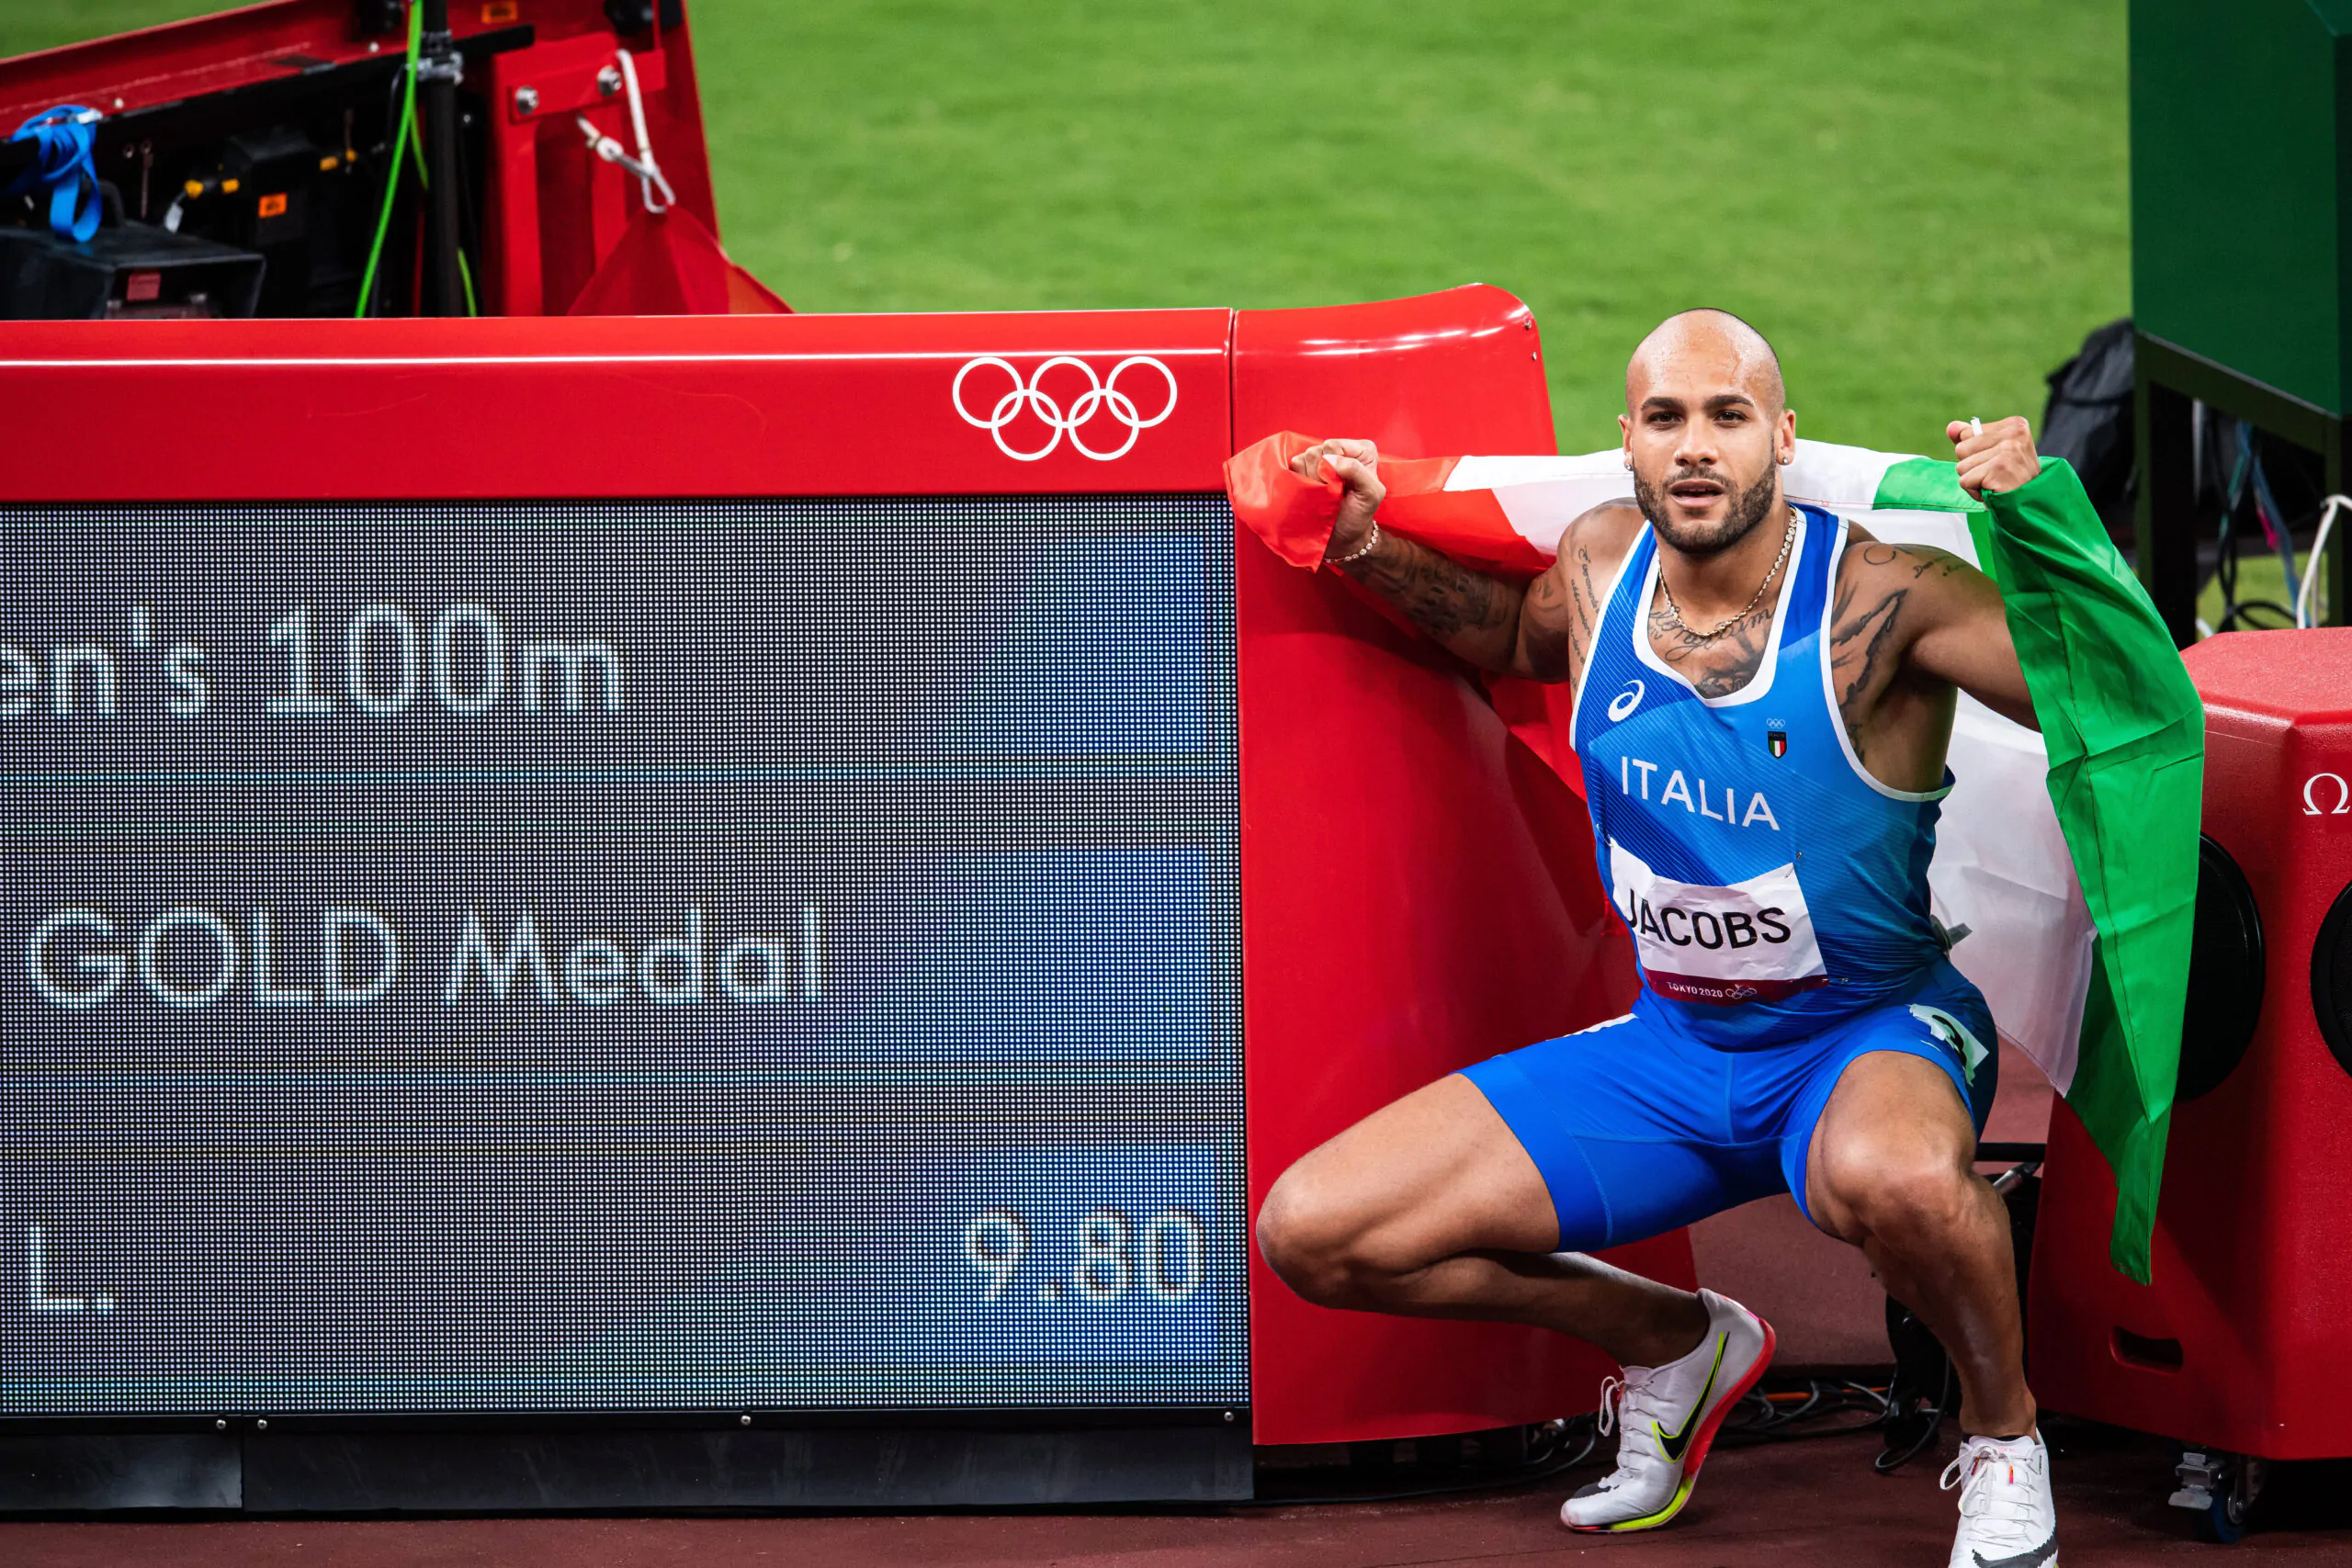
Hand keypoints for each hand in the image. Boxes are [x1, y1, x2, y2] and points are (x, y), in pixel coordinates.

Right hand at [1289, 437, 1383, 561]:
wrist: (1341, 536)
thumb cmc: (1359, 514)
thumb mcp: (1371, 493)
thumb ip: (1356, 470)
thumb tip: (1328, 459)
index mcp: (1361, 451)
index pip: (1336, 446)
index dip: (1335, 467)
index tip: (1344, 485)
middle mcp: (1341, 451)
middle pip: (1318, 450)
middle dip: (1323, 474)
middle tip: (1332, 492)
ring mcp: (1321, 459)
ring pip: (1305, 458)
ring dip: (1312, 479)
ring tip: (1323, 493)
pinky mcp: (1305, 469)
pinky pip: (1294, 466)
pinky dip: (1301, 481)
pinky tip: (1312, 492)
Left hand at [1946, 416, 2039, 498]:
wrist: (2030, 504)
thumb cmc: (2010, 478)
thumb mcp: (1992, 452)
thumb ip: (1970, 438)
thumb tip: (1951, 427)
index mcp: (2014, 424)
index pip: (1966, 434)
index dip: (1974, 453)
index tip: (1995, 462)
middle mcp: (2014, 433)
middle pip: (1961, 449)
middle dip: (1971, 467)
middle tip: (1994, 474)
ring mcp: (2008, 450)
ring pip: (1961, 466)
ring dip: (1973, 480)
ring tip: (1994, 482)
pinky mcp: (1999, 468)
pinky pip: (1965, 480)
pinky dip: (1974, 491)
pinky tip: (1993, 490)